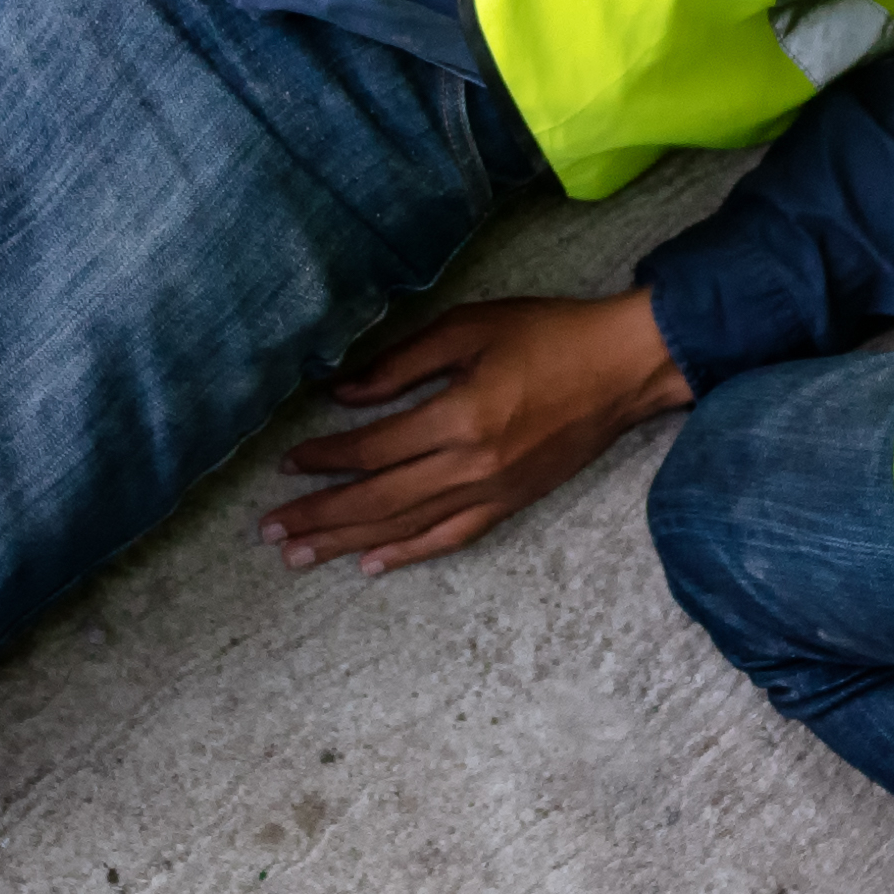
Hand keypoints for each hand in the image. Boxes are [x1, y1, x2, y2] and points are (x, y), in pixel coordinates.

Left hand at [262, 291, 692, 578]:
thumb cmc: (547, 334)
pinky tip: (371, 566)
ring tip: (299, 556)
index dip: (325, 459)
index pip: (373, 449)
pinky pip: (450, 538)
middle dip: (319, 515)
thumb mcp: (470, 327)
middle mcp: (471, 466)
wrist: (624, 368)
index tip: (286, 464)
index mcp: (459, 417)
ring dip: (347, 543)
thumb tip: (343, 393)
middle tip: (270, 531)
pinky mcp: (510, 504)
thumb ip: (402, 362)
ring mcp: (492, 492)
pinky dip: (408, 554)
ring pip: (405, 527)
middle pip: (377, 500)